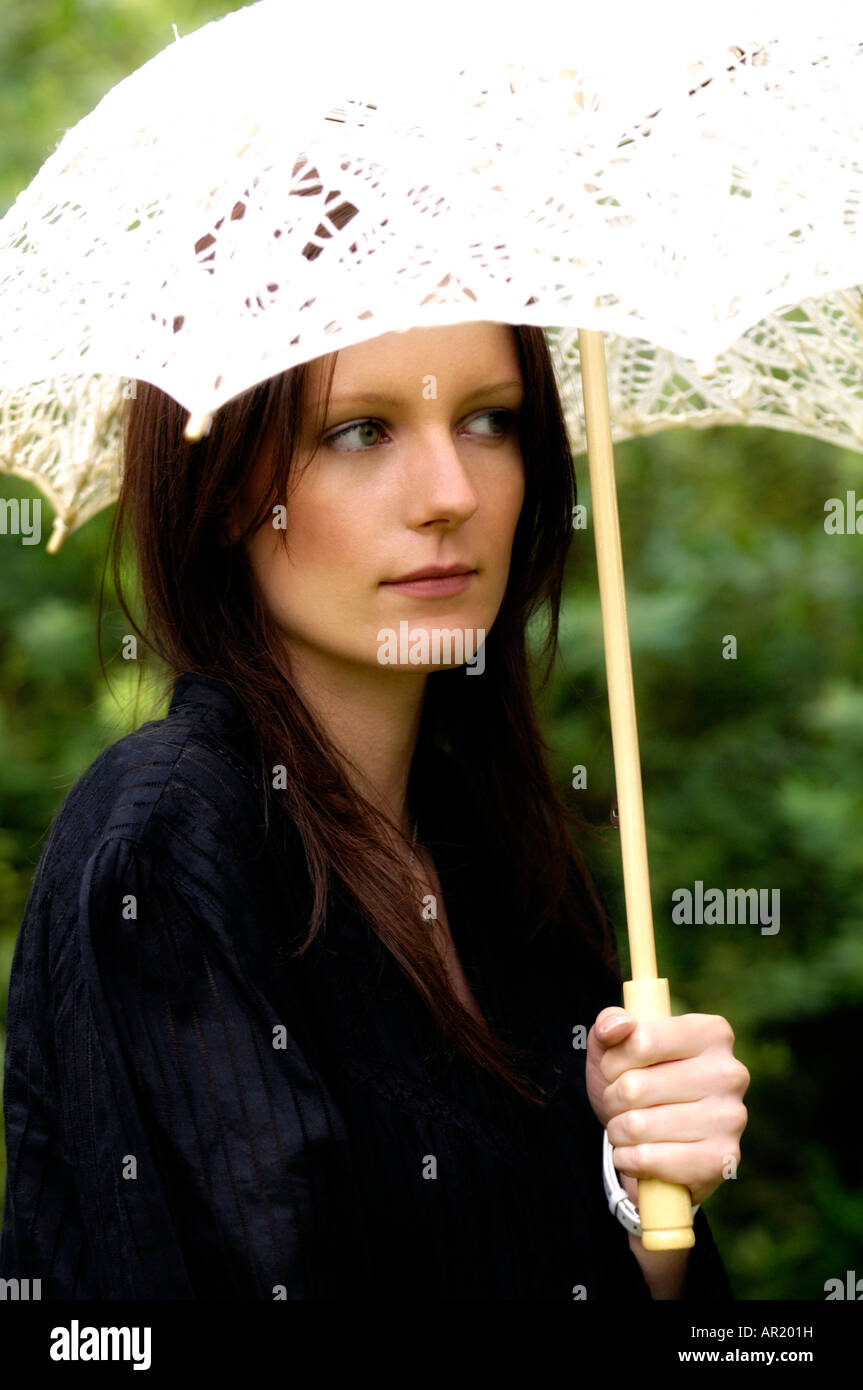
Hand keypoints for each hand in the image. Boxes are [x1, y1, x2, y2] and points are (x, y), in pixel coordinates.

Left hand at [585, 1007, 749, 1208]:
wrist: (660, 1145)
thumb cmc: (638, 1083)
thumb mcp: (617, 1047)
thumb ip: (610, 1024)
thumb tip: (615, 1026)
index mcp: (712, 1033)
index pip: (641, 1042)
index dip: (613, 1062)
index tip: (616, 1070)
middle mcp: (730, 1072)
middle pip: (634, 1086)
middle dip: (613, 1099)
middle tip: (621, 1104)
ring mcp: (731, 1118)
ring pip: (637, 1125)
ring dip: (618, 1131)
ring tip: (628, 1129)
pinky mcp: (722, 1160)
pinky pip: (648, 1159)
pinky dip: (628, 1160)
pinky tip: (636, 1155)